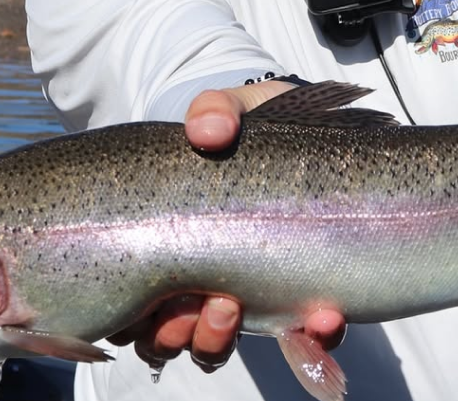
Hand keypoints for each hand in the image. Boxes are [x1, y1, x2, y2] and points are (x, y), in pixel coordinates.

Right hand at [109, 79, 346, 371]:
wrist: (305, 130)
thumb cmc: (253, 126)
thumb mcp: (231, 109)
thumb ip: (216, 109)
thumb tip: (206, 132)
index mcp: (166, 243)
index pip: (131, 304)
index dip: (133, 316)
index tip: (152, 298)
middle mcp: (197, 279)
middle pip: (168, 335)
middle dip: (177, 332)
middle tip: (204, 301)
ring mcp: (248, 294)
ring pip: (215, 347)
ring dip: (216, 340)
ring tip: (231, 308)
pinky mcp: (300, 299)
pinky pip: (304, 342)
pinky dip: (312, 341)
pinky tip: (326, 317)